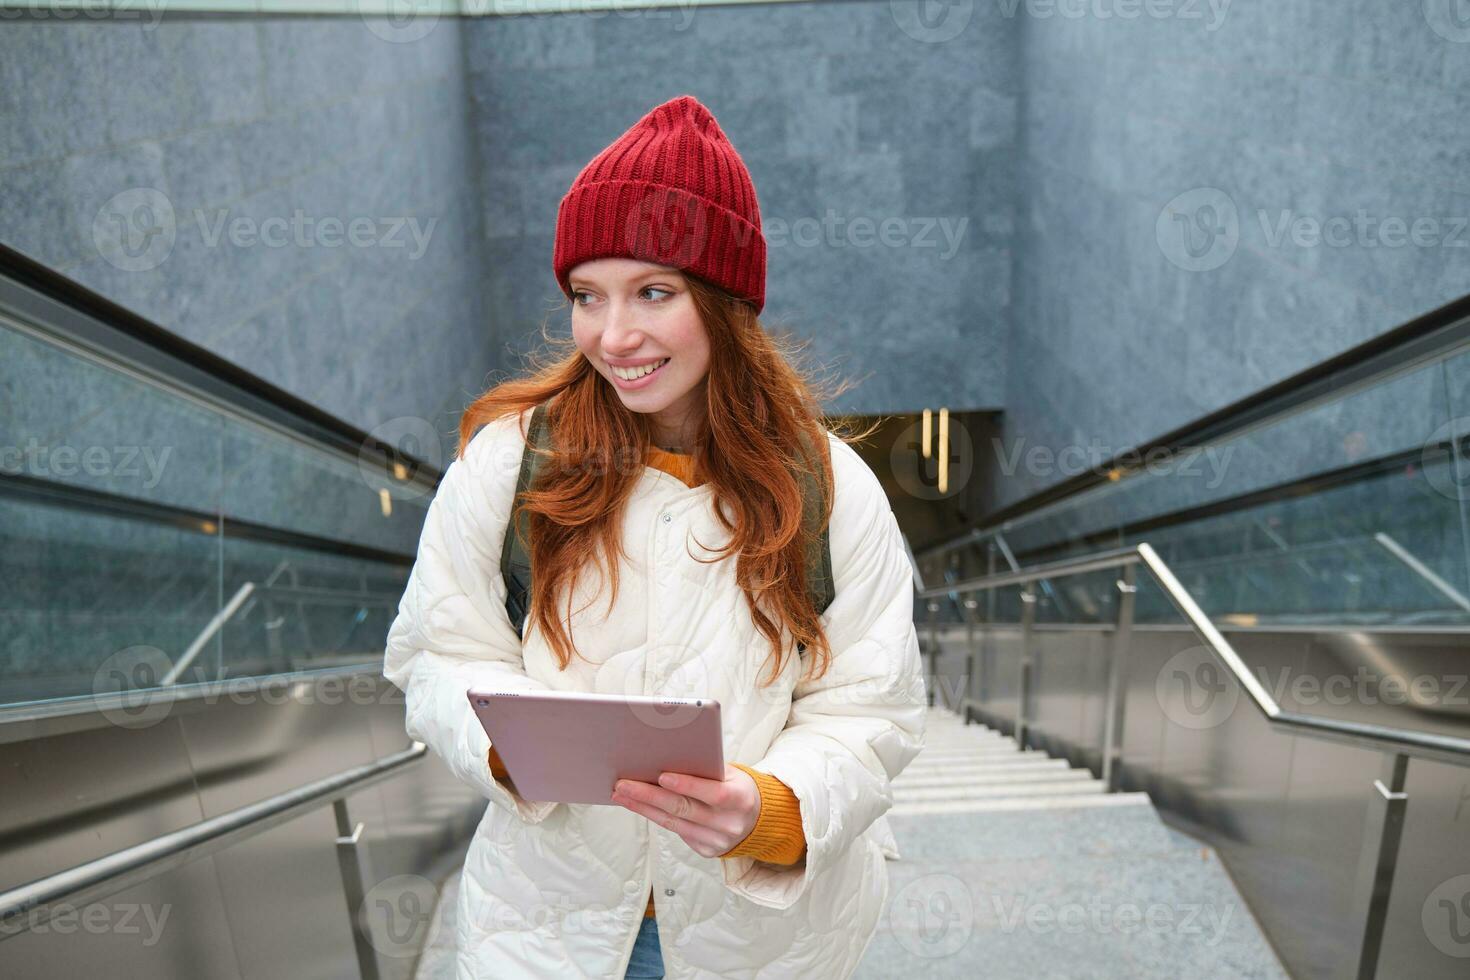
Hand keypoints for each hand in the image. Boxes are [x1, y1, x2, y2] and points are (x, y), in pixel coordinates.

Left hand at [611, 765, 759, 858]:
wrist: (757, 819)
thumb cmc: (738, 788)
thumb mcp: (732, 774)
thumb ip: (707, 769)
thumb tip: (668, 758)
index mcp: (740, 799)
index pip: (712, 793)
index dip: (687, 785)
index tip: (661, 776)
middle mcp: (729, 824)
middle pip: (683, 809)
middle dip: (649, 796)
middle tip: (623, 785)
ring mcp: (717, 841)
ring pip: (673, 823)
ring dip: (643, 808)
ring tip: (621, 795)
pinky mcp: (706, 850)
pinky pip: (676, 832)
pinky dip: (655, 817)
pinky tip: (639, 806)